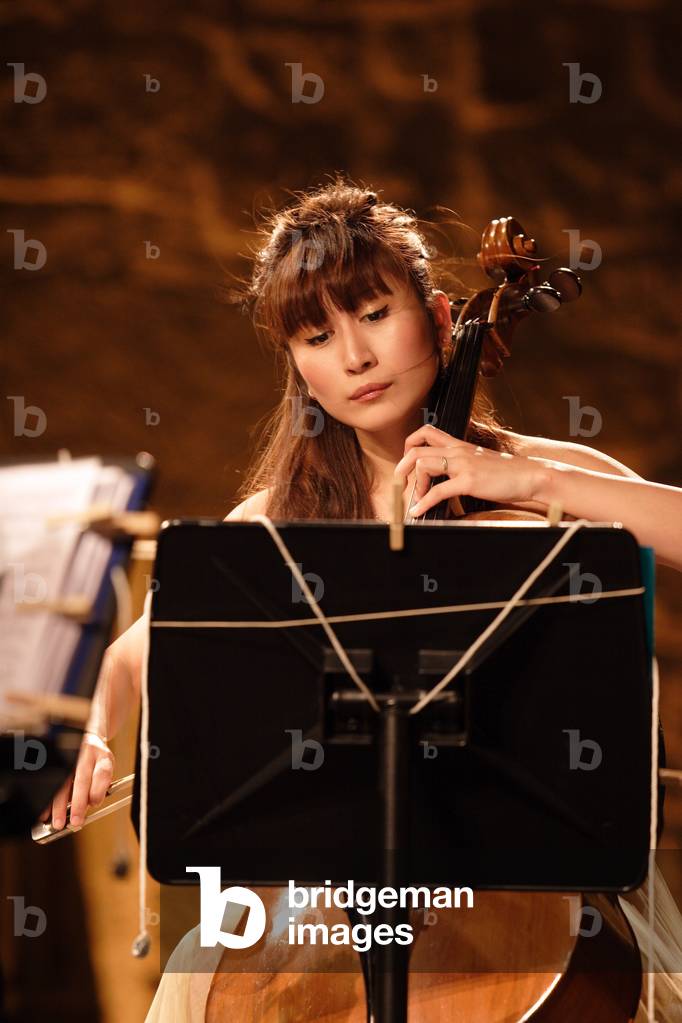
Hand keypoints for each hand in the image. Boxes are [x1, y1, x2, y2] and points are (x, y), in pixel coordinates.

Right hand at [38, 731, 114, 830]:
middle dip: (78, 802)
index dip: (98, 789)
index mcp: (103, 757)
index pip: (102, 772)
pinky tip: (45, 812)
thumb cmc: (96, 761)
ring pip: (62, 781)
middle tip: (75, 821)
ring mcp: (70, 755)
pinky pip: (50, 780)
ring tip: (58, 822)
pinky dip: (47, 799)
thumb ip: (98, 786)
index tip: (95, 804)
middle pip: (81, 778)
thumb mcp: (104, 769)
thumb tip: (87, 806)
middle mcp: (87, 753)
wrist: (88, 737)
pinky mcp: (57, 759)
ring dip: (59, 805)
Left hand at [393, 424, 549, 516]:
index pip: (426, 432)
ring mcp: (462, 465)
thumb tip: (450, 478)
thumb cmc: (508, 472)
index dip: (410, 444)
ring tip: (416, 498)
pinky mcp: (468, 481)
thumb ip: (464, 463)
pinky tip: (419, 511)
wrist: (531, 475)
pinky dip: (424, 503)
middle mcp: (457, 451)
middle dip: (402, 466)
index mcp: (460, 445)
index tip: (408, 461)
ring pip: (422, 465)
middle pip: (416, 449)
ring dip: (414, 484)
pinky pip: (437, 491)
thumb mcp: (481, 461)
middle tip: (400, 481)